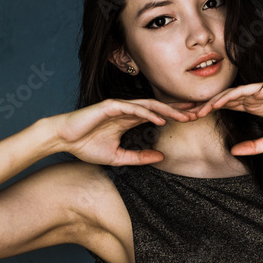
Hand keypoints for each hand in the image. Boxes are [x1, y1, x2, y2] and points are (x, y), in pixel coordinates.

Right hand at [56, 98, 196, 165]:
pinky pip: (133, 108)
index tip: (193, 120)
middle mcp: (127, 110)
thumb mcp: (118, 157)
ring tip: (185, 115)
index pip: (158, 115)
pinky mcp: (110, 106)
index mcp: (130, 119)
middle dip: (179, 110)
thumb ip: (139, 157)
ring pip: (150, 105)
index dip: (175, 116)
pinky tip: (161, 119)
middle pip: (159, 107)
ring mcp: (119, 106)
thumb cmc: (86, 146)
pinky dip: (148, 113)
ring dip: (168, 110)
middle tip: (199, 114)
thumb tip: (161, 157)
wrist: (63, 139)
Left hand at [195, 81, 262, 154]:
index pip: (229, 108)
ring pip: (231, 94)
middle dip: (207, 107)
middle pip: (225, 100)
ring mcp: (260, 92)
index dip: (212, 112)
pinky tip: (217, 103)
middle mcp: (255, 98)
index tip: (196, 121)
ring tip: (198, 110)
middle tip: (188, 115)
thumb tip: (233, 151)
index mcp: (256, 108)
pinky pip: (244, 90)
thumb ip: (254, 146)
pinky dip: (229, 95)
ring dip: (214, 102)